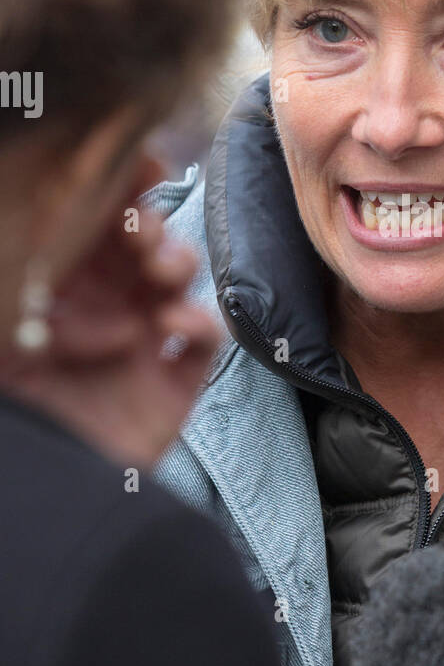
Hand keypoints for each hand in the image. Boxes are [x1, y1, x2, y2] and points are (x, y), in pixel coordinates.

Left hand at [0, 160, 221, 470]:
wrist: (34, 501)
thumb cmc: (10, 403)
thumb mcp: (5, 311)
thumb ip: (32, 261)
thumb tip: (84, 205)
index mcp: (56, 286)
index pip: (96, 224)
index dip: (120, 189)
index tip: (136, 165)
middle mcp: (98, 307)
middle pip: (143, 244)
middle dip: (150, 227)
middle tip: (140, 234)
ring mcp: (139, 345)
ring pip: (177, 282)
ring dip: (177, 263)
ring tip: (160, 272)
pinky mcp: (170, 385)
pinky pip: (201, 341)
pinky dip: (197, 322)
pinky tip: (170, 325)